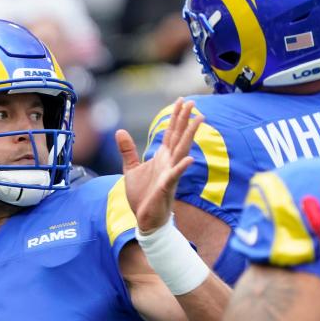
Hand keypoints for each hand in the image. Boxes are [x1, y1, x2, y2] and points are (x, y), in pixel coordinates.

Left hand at [117, 98, 201, 233]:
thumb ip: (127, 150)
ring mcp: (170, 174)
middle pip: (179, 137)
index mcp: (162, 157)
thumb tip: (120, 131)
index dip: (176, 117)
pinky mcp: (166, 188)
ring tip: (199, 120)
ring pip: (181, 151)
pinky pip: (175, 176)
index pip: (170, 133)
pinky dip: (182, 167)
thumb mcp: (130, 169)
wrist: (145, 219)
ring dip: (190, 136)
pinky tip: (189, 158)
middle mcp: (169, 163)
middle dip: (185, 120)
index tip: (182, 101)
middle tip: (192, 102)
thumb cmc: (142, 196)